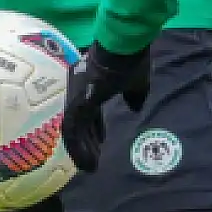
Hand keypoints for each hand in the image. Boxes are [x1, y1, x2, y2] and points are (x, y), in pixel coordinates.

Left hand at [60, 42, 151, 173]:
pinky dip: (79, 147)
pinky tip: (87, 161)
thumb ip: (135, 96)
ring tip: (91, 165)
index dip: (94, 127)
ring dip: (82, 149)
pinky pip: (74, 130)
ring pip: (73, 129)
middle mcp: (78, 89)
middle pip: (78, 121)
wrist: (123, 45)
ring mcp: (76, 95)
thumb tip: (135, 108)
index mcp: (91, 84)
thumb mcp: (137, 83)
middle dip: (87, 141)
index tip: (101, 140)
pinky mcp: (78, 101)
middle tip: (95, 158)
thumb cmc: (131, 60)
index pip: (89, 110)